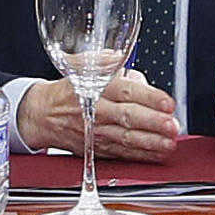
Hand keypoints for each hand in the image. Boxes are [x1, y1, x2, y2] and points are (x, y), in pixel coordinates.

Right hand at [20, 74, 180, 155]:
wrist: (42, 115)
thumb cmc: (67, 91)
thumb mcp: (83, 67)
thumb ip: (106, 62)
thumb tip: (125, 59)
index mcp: (95, 88)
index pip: (125, 91)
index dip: (149, 97)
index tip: (167, 102)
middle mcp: (97, 112)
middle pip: (128, 118)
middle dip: (153, 123)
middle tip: (172, 125)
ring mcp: (97, 133)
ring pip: (126, 139)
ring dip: (150, 143)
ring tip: (169, 143)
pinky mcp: (97, 148)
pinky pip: (121, 153)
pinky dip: (140, 155)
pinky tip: (157, 154)